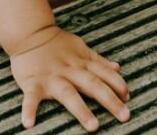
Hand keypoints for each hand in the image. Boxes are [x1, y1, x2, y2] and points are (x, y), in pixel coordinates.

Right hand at [9, 26, 129, 131]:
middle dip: (109, 99)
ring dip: (81, 109)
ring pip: (68, 93)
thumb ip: (98, 60)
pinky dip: (29, 109)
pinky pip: (31, 97)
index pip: (103, 72)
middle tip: (124, 116)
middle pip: (92, 84)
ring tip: (93, 126)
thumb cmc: (57, 43)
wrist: (29, 32)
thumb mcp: (80, 47)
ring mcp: (51, 77)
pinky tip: (28, 123)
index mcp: (81, 61)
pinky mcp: (33, 83)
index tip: (128, 97)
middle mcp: (69, 69)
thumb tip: (118, 68)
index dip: (117, 84)